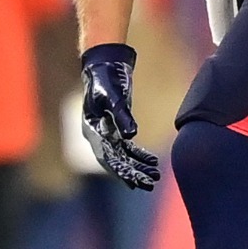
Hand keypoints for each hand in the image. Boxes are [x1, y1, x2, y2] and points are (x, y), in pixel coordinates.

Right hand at [80, 43, 159, 190]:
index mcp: (92, 130)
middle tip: (150, 184)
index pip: (107, 157)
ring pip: (122, 156)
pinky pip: (126, 147)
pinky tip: (151, 161)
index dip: (122, 171)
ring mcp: (106, 132)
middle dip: (132, 173)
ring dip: (138, 166)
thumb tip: (131, 135)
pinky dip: (139, 154)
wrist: (103, 65)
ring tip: (155, 176)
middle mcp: (98, 135)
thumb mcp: (113, 96)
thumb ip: (121, 115)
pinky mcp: (115, 126)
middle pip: (115, 161)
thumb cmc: (105, 79)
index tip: (135, 181)